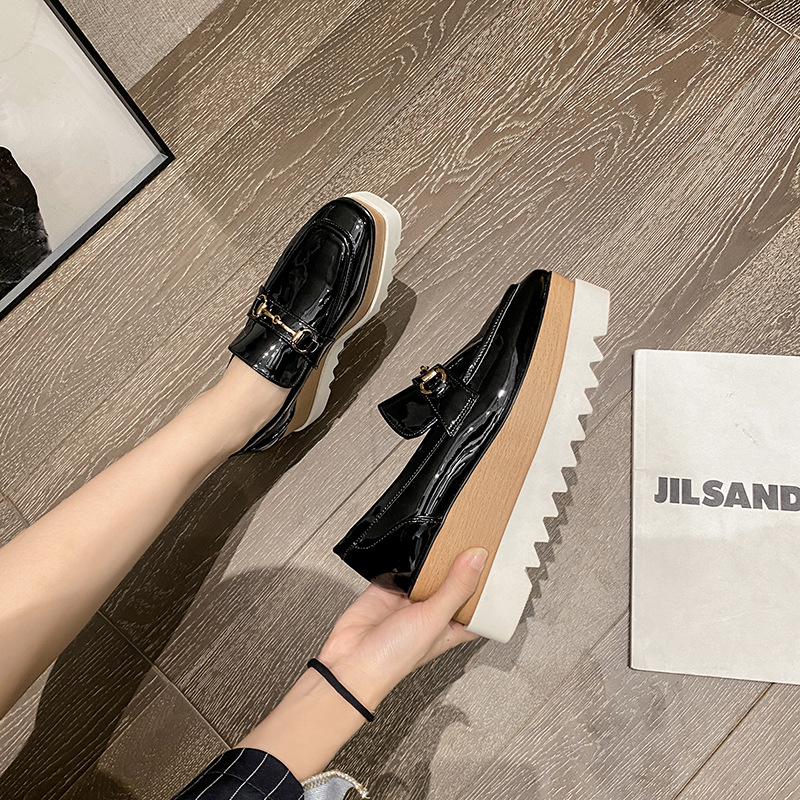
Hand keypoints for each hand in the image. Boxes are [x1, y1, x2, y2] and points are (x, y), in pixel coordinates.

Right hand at [318, 546, 488, 709]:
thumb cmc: (394, 659)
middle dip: (462, 562)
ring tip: (448, 532)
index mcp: (453, 625)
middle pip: (455, 580)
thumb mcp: (434, 620)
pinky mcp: (389, 587)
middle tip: (474, 535)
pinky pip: (402, 564)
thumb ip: (456, 587)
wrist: (351, 660)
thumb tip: (477, 560)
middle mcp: (434, 612)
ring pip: (429, 569)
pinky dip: (407, 554)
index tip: (499, 559)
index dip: (489, 584)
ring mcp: (410, 598)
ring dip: (434, 555)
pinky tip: (413, 545)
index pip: (479, 603)